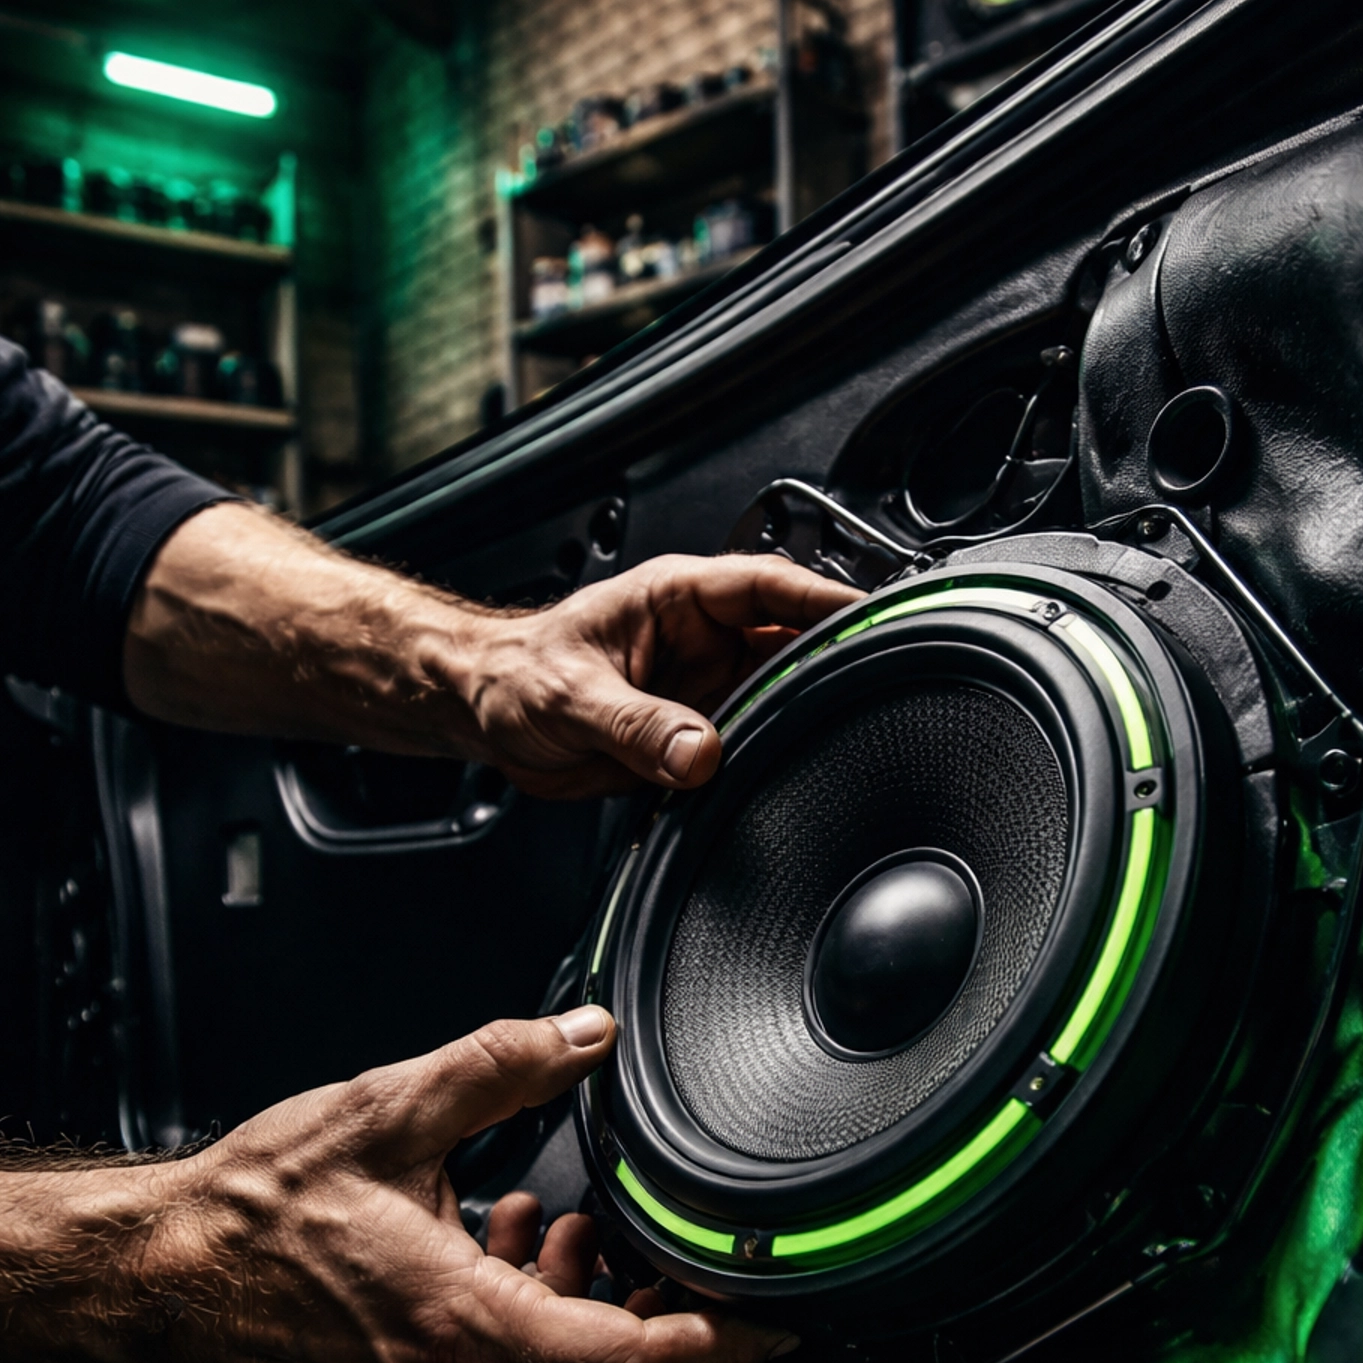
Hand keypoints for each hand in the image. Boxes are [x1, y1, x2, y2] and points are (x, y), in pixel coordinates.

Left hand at [124, 507, 858, 790]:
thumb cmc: (511, 678)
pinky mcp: (698, 730)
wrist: (480, 711)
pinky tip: (797, 775)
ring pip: (781, 693)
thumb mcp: (571, 699)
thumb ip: (638, 727)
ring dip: (805, 716)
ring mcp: (705, 683)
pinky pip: (753, 739)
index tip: (876, 620)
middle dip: (834, 663)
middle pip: (793, 640)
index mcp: (677, 597)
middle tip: (882, 691)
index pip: (772, 587)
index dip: (828, 602)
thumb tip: (699, 752)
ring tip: (845, 739)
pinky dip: (775, 755)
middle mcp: (702, 636)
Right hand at [128, 1006, 791, 1362]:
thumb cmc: (249, 1216)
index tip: (777, 1318)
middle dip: (684, 1341)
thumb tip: (586, 1035)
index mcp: (467, 1329)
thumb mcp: (386, 1113)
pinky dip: (554, 1334)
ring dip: (612, 1330)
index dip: (726, 1345)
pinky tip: (516, 1250)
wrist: (157, 1285)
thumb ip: (501, 1066)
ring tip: (580, 1235)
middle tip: (696, 1266)